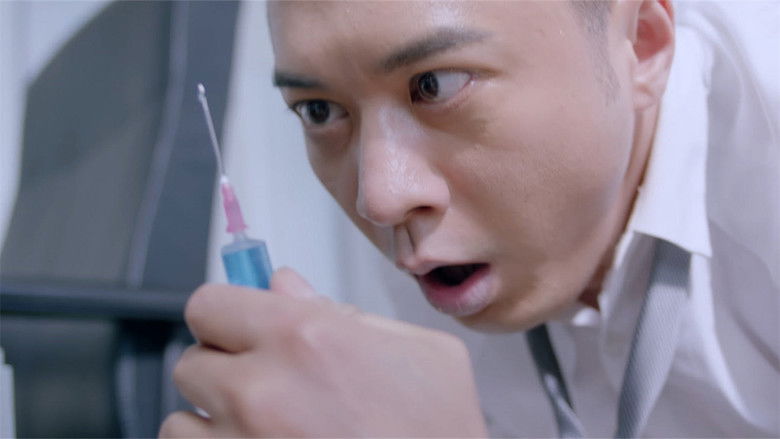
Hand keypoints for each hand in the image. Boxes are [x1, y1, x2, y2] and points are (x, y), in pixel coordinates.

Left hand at [159, 267, 487, 436]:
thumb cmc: (439, 431)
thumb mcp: (417, 350)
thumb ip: (342, 310)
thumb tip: (284, 285)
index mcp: (305, 338)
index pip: (208, 304)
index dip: (225, 313)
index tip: (237, 324)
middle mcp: (261, 391)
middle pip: (191, 361)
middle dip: (222, 366)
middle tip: (261, 379)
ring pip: (181, 420)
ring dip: (213, 420)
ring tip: (260, 426)